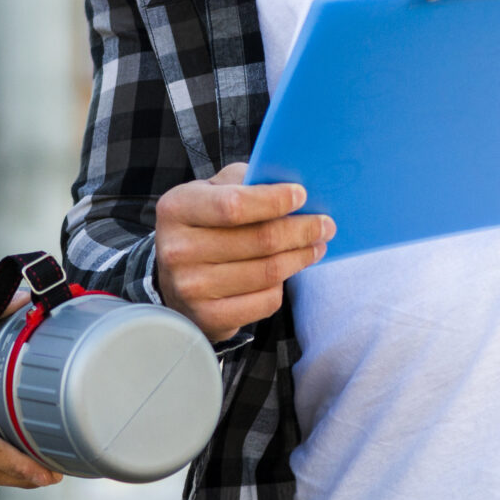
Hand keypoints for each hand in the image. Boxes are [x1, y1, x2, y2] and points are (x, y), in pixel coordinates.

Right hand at [154, 163, 334, 343]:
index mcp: (178, 208)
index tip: (302, 195)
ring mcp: (191, 288)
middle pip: (260, 240)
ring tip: (316, 246)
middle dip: (302, 231)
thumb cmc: (204, 224)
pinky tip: (287, 273)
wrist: (173, 278)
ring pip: (268, 272)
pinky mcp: (208, 317)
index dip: (274, 201)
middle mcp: (178, 249)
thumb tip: (292, 185)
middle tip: (325, 225)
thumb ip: (245, 182)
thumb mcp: (212, 192)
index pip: (233, 205)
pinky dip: (282, 286)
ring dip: (301, 257)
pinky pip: (264, 301)